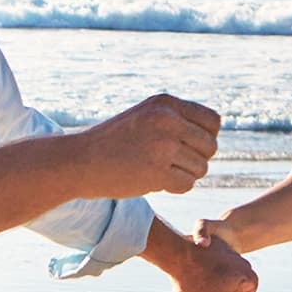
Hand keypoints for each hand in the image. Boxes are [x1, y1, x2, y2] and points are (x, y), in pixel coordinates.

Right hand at [87, 93, 220, 196]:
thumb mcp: (145, 116)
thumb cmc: (112, 141)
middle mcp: (167, 120)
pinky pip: (187, 184)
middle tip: (171, 164)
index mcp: (166, 103)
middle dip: (196, 159)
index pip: (213, 122)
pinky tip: (154, 182)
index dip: (205, 138)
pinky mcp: (157, 172)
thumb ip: (176, 119)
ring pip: (200, 168)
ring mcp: (163, 146)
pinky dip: (174, 188)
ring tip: (158, 171)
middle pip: (210, 146)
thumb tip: (214, 133)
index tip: (186, 148)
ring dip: (184, 175)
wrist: (77, 161)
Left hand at [165, 222, 257, 291]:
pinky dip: (199, 280)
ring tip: (189, 288)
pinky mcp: (218, 251)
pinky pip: (211, 274)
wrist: (175, 252)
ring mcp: (232, 257)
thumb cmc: (194, 282)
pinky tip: (185, 279)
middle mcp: (245, 267)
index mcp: (250, 281)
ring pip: (219, 287)